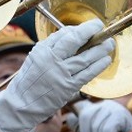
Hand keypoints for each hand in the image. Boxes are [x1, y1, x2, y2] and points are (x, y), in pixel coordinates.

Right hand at [0, 20, 115, 131]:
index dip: (78, 29)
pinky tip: (106, 60)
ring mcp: (60, 74)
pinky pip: (87, 74)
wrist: (22, 104)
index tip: (88, 27)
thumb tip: (74, 35)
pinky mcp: (68, 87)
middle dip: (89, 31)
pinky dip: (98, 66)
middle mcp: (51, 60)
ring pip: (85, 58)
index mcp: (42, 50)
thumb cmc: (30, 80)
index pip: (63, 34)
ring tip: (109, 44)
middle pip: (74, 41)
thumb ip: (52, 47)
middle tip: (100, 27)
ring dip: (100, 49)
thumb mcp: (36, 58)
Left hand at [74, 99, 131, 131]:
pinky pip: (106, 130)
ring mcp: (114, 108)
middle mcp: (105, 105)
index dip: (74, 107)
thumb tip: (70, 119)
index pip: (80, 104)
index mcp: (98, 109)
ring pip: (96, 126)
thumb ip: (87, 128)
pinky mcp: (121, 114)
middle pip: (85, 118)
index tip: (70, 113)